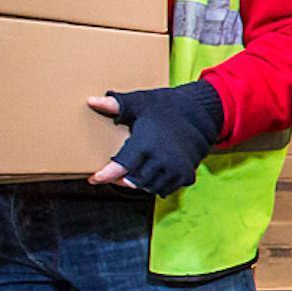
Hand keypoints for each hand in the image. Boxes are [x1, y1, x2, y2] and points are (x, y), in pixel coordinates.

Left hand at [87, 83, 222, 197]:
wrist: (201, 114)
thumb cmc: (166, 108)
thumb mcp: (140, 103)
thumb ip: (115, 105)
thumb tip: (90, 101)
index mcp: (145, 144)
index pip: (120, 167)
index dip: (105, 175)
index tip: (94, 178)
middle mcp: (161, 160)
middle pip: (133, 181)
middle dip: (122, 180)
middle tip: (116, 175)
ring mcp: (175, 169)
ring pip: (150, 187)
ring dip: (140, 183)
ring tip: (135, 173)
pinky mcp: (186, 175)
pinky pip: (167, 189)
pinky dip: (158, 185)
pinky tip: (153, 175)